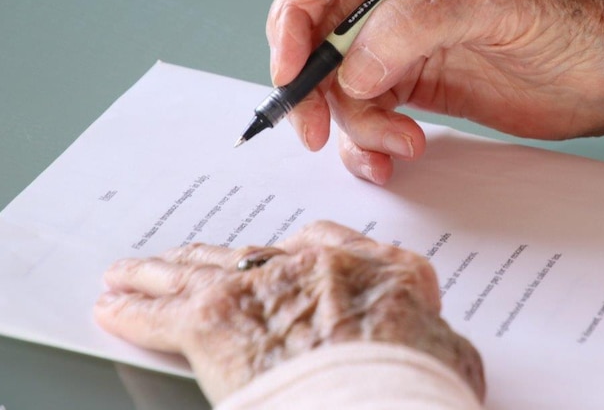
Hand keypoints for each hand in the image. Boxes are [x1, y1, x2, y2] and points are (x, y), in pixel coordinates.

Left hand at [94, 220, 484, 403]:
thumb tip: (433, 346)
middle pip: (253, 253)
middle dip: (217, 258)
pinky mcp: (217, 321)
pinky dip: (136, 310)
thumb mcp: (451, 356)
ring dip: (163, 272)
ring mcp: (264, 287)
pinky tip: (116, 307)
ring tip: (136, 272)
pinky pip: (163, 312)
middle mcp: (315, 266)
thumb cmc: (417, 385)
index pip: (327, 244)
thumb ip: (431, 336)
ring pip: (202, 270)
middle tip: (190, 258)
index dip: (295, 253)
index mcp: (373, 268)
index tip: (280, 256)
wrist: (380, 399)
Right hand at [267, 0, 603, 183]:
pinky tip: (396, 153)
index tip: (292, 72)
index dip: (294, 18)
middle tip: (319, 131)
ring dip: (356, 122)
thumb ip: (419, 24)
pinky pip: (363, 109)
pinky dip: (368, 139)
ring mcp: (402, 32)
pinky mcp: (411, 75)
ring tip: (401, 143)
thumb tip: (353, 65)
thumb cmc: (578, 25)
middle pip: (318, 28)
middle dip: (314, 85)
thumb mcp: (502, 7)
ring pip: (337, 80)